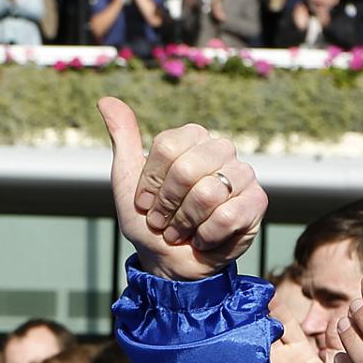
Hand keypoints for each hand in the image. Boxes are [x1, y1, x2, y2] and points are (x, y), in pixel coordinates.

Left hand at [97, 102, 265, 279]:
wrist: (169, 262)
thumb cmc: (149, 221)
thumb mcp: (127, 180)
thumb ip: (123, 139)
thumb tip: (105, 100)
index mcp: (192, 138)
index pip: (168, 146)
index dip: (151, 181)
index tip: (145, 202)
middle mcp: (221, 149)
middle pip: (186, 169)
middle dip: (166, 205)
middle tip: (162, 221)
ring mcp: (242, 174)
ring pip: (208, 193)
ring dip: (185, 222)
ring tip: (182, 230)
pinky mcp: (257, 202)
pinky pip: (228, 215)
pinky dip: (206, 235)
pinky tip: (203, 238)